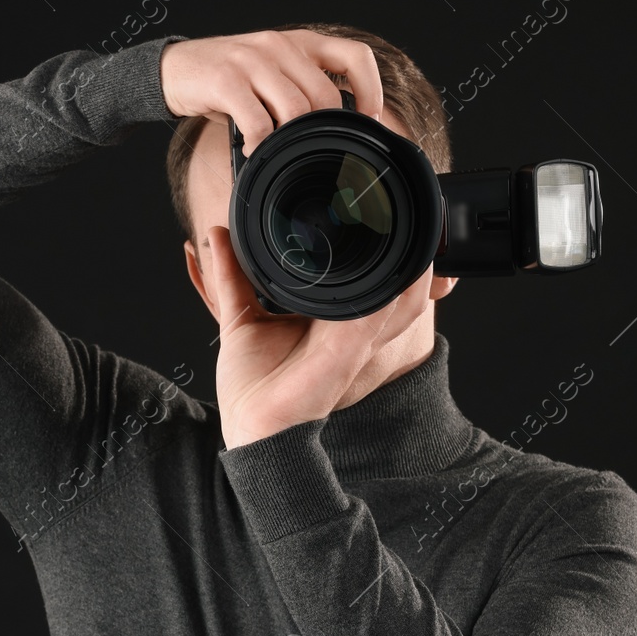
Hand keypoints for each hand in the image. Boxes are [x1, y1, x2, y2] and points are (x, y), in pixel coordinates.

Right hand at [159, 29, 384, 152]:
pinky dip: (259, 145)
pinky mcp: (227, 80)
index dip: (370, 90)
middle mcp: (280, 45)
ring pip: (295, 109)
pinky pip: (258, 121)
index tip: (368, 119)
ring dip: (289, 141)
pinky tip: (251, 150)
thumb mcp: (271, 73)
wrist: (174, 68)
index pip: (355, 56)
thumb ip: (300, 88)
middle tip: (307, 149)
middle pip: (325, 95)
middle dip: (321, 131)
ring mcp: (253, 61)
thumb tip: (333, 129)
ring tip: (274, 151)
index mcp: (299, 42)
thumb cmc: (227, 79)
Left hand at [199, 225, 433, 449]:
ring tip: (419, 233)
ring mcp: (354, 341)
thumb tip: (216, 234)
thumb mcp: (240, 316)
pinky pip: (379, 319)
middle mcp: (351, 327)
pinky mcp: (347, 354)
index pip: (369, 279)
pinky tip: (406, 272)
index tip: (379, 209)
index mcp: (332, 318)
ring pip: (403, 301)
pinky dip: (393, 296)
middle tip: (412, 212)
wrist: (252, 426)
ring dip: (414, 269)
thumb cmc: (253, 386)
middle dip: (416, 255)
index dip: (382, 249)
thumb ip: (232, 276)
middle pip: (400, 287)